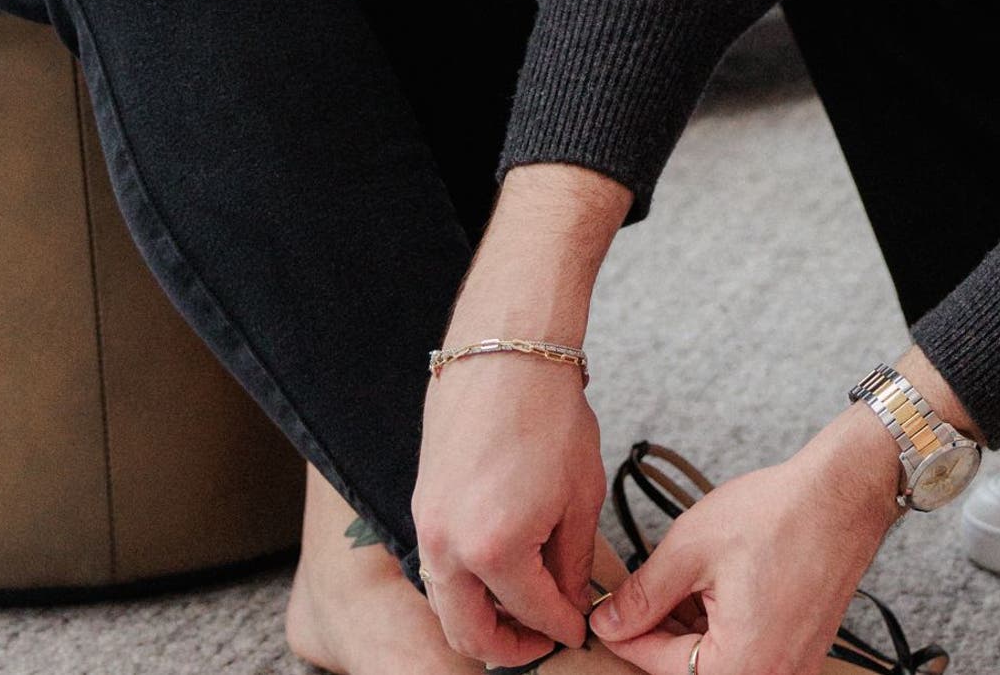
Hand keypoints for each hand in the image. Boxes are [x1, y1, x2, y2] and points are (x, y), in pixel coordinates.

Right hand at [412, 166, 633, 667]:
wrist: (505, 354)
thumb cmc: (549, 416)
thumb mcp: (579, 497)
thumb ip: (569, 563)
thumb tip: (568, 602)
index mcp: (496, 549)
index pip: (532, 614)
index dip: (562, 628)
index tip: (579, 631)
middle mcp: (449, 547)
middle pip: (469, 631)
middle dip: (509, 648)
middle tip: (543, 641)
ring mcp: (426, 526)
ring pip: (446, 604)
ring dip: (480, 620)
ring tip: (522, 613)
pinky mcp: (420, 505)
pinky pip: (438, 568)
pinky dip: (464, 585)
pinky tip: (498, 574)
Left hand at [588, 411, 904, 674]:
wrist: (843, 494)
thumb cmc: (777, 516)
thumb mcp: (690, 550)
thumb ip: (644, 596)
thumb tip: (610, 623)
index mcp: (740, 666)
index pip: (658, 664)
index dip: (625, 634)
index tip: (604, 614)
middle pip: (689, 670)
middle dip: (660, 633)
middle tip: (638, 594)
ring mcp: (792, 669)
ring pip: (718, 663)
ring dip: (690, 632)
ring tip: (681, 583)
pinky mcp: (803, 652)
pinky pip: (748, 654)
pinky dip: (722, 629)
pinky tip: (713, 591)